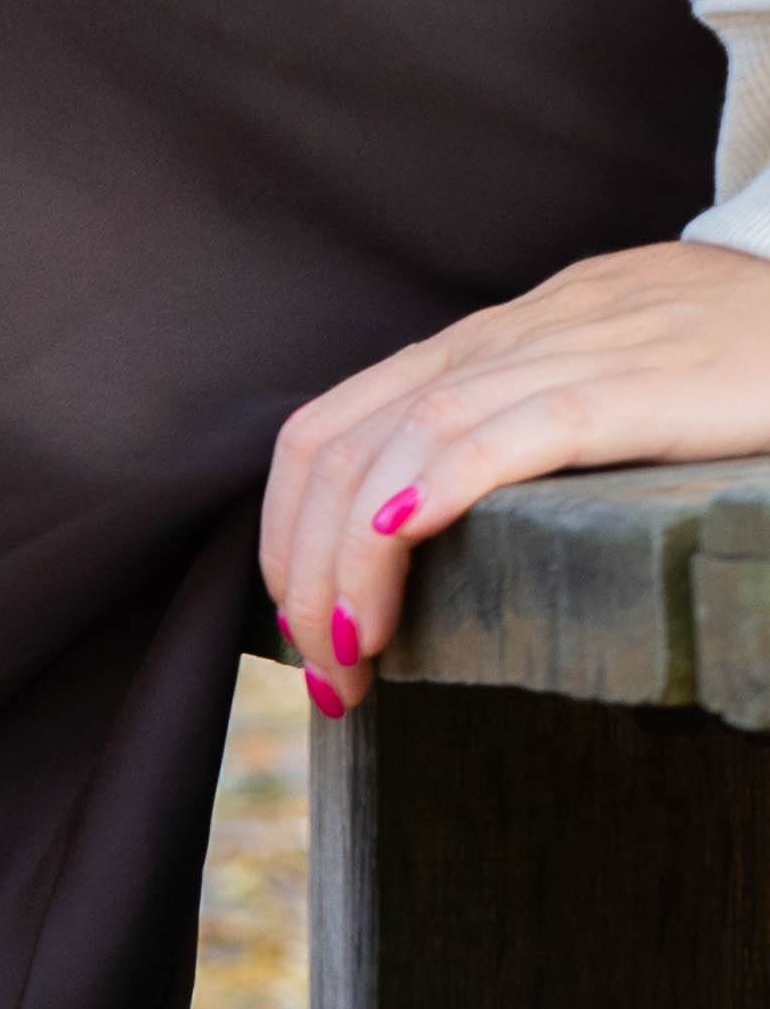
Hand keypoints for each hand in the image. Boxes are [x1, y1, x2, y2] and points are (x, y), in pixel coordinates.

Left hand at [262, 240, 769, 712]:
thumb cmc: (727, 357)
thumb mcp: (588, 383)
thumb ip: (507, 433)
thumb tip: (422, 537)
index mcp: (482, 343)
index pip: (325, 430)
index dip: (284, 532)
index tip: (298, 622)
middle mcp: (505, 340)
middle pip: (341, 450)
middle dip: (304, 571)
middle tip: (324, 668)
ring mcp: (568, 353)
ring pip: (404, 444)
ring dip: (352, 563)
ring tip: (355, 652)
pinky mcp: (637, 384)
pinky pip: (510, 430)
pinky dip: (436, 489)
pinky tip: (399, 546)